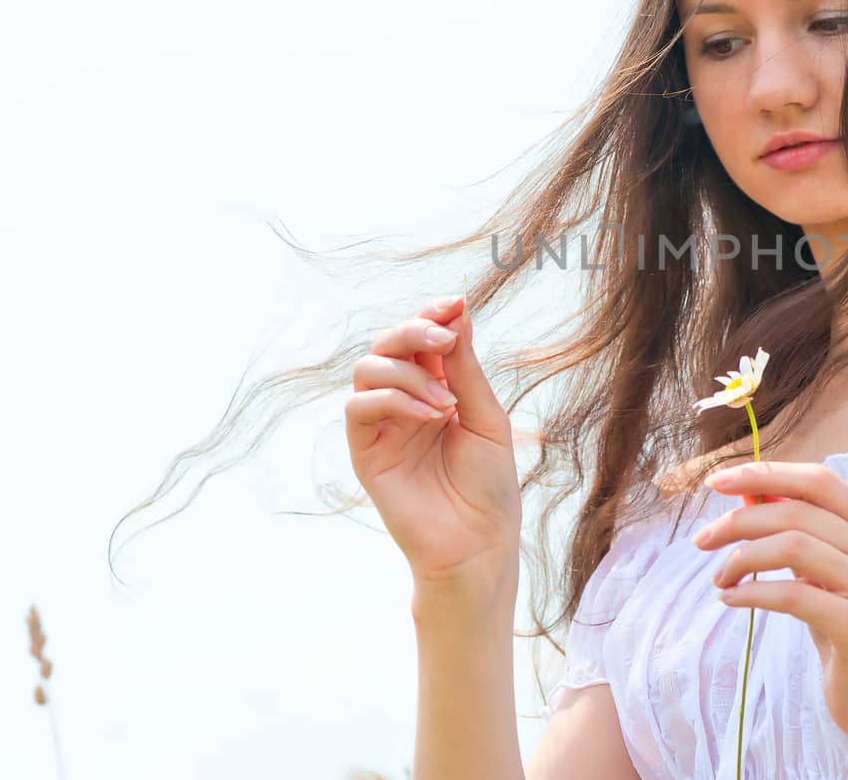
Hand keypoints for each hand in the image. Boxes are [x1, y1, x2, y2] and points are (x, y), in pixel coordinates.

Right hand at [345, 294, 519, 587]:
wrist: (478, 543)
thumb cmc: (489, 485)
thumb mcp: (486, 417)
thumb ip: (466, 369)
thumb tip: (458, 312)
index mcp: (438, 389)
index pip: (423, 339)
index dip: (433, 314)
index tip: (455, 303)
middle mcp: (405, 401)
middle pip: (389, 344)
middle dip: (415, 331)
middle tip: (444, 340)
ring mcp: (382, 426)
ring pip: (368, 368)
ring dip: (408, 372)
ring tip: (446, 403)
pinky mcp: (365, 452)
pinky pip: (358, 406)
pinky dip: (392, 398)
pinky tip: (428, 414)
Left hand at [693, 461, 847, 753]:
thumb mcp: (827, 575)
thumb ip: (799, 534)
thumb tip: (749, 493)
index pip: (819, 480)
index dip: (767, 473)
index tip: (720, 481)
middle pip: (797, 509)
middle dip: (739, 519)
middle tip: (703, 539)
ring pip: (791, 544)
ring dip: (741, 557)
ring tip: (719, 577)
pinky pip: (791, 594)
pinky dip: (751, 592)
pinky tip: (730, 599)